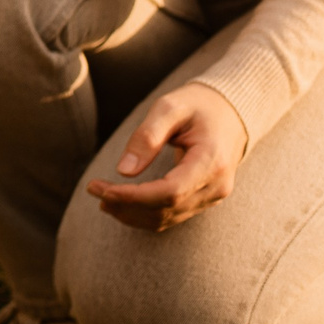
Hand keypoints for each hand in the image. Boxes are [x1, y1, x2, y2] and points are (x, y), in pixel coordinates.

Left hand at [84, 83, 247, 232]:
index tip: (100, 188)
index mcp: (211, 161)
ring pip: (168, 218)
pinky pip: (173, 215)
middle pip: (166, 209)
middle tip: (93, 189)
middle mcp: (217, 186)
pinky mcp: (205, 199)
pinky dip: (145, 214)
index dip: (132, 196)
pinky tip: (121, 203)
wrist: (230, 113)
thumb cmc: (198, 105)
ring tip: (102, 197)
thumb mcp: (170, 108)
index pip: (169, 192)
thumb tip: (123, 172)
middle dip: (125, 204)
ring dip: (132, 213)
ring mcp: (214, 196)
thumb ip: (147, 137)